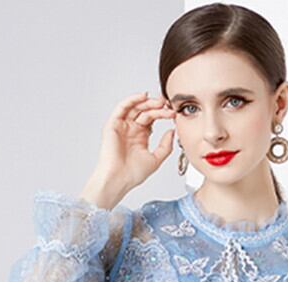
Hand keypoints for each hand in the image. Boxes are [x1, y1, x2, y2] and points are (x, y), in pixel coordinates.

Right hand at [82, 91, 176, 206]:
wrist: (119, 179)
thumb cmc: (133, 174)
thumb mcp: (156, 159)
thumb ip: (165, 145)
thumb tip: (172, 131)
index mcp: (141, 136)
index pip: (152, 118)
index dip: (163, 114)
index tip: (173, 113)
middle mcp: (131, 129)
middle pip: (145, 111)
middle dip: (157, 107)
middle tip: (167, 105)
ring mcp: (122, 126)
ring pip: (135, 107)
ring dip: (147, 102)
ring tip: (159, 101)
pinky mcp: (113, 125)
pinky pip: (122, 107)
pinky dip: (132, 100)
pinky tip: (143, 97)